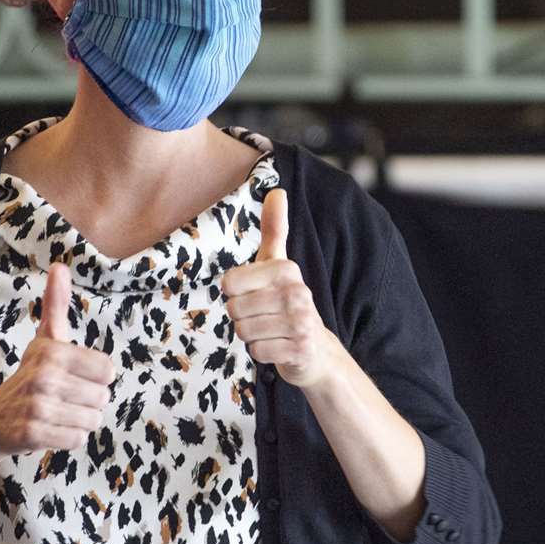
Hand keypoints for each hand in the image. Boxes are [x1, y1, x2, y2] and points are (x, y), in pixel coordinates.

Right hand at [0, 262, 115, 455]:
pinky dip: (69, 438)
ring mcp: (37, 407)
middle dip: (88, 402)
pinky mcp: (33, 433)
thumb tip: (59, 266)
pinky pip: (77, 439)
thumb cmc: (30, 375)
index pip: (108, 370)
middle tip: (63, 398)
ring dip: (79, 421)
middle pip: (102, 397)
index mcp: (52, 351)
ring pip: (93, 420)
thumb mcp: (45, 339)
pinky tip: (51, 429)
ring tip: (58, 414)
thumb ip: (56, 304)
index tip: (74, 377)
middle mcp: (44, 377)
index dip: (95, 378)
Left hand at [222, 189, 344, 390]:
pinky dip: (262, 353)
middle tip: (263, 316)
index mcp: (287, 269)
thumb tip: (276, 190)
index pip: (229, 282)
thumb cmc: (287, 302)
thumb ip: (274, 229)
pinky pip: (257, 352)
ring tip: (270, 330)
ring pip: (244, 331)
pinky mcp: (300, 349)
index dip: (235, 293)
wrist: (316, 350)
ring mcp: (301, 322)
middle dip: (242, 317)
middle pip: (234, 309)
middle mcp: (297, 292)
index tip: (255, 295)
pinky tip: (277, 346)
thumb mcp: (278, 264)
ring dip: (251, 335)